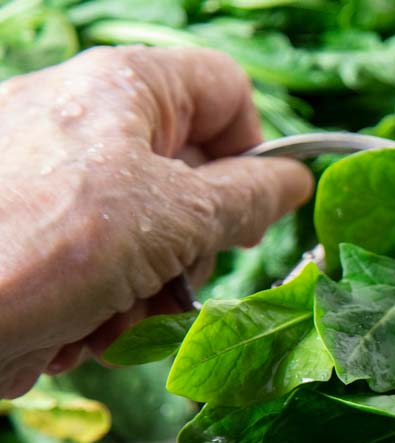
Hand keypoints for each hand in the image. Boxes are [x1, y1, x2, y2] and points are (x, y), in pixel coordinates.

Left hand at [0, 46, 313, 397]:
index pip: (226, 93)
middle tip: (177, 278)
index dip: (253, 152)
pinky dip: (99, 312)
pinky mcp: (30, 242)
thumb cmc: (46, 244)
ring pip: (149, 240)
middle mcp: (85, 124)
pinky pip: (98, 274)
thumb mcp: (175, 217)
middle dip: (193, 246)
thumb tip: (294, 182)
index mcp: (122, 89)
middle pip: (189, 178)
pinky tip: (72, 330)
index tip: (249, 214)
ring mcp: (52, 183)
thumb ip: (248, 198)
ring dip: (148, 295)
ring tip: (112, 317)